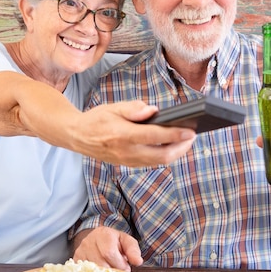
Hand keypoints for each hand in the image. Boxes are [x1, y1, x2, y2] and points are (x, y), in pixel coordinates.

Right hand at [70, 101, 195, 166]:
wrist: (77, 136)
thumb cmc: (96, 119)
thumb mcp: (113, 107)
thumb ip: (133, 108)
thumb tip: (153, 110)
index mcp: (122, 134)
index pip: (155, 136)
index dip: (175, 135)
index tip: (191, 131)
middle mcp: (126, 151)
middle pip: (161, 155)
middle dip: (181, 148)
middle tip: (193, 138)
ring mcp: (126, 161)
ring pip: (158, 162)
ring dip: (175, 154)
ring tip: (186, 142)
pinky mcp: (127, 164)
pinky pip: (150, 163)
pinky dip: (164, 156)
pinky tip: (172, 147)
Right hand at [73, 227, 142, 271]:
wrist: (98, 239)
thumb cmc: (115, 242)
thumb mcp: (127, 242)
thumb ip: (133, 251)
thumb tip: (138, 261)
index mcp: (103, 234)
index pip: (109, 253)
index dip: (119, 265)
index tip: (125, 268)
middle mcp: (88, 242)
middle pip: (100, 264)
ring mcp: (80, 251)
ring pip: (92, 271)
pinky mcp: (75, 261)